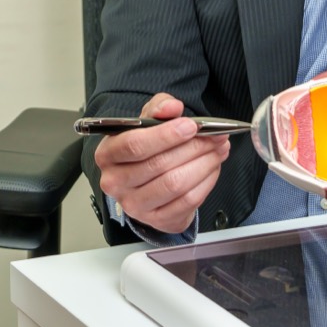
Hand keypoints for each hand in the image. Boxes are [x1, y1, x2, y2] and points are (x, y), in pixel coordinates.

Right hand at [93, 93, 230, 234]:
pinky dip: (206, 182)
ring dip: (204, 164)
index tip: (191, 126)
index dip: (165, 135)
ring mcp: (134, 205)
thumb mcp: (146, 122)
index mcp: (107, 154)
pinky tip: (213, 168)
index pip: (134, 145)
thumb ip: (158, 108)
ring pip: (175, 183)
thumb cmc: (145, 148)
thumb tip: (172, 107)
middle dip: (194, 148)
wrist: (145, 184)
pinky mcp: (156, 219)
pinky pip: (187, 201)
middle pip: (159, 165)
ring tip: (219, 150)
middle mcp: (115, 182)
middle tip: (216, 137)